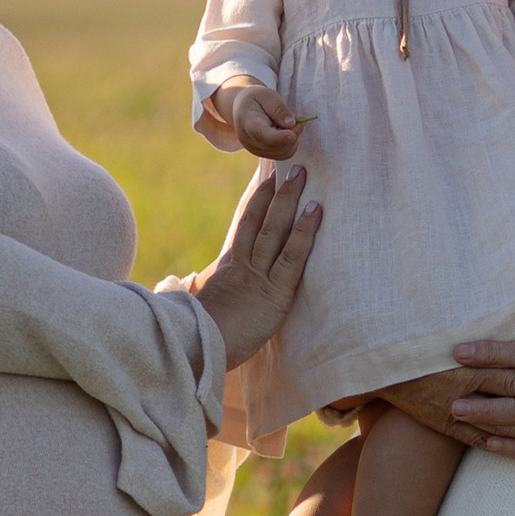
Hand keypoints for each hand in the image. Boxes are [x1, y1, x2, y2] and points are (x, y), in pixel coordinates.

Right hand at [190, 163, 317, 380]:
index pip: (245, 227)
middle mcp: (243, 265)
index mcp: (229, 269)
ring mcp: (259, 275)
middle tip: (288, 165)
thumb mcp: (209, 312)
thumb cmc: (202, 340)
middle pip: (259, 220)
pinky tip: (315, 211)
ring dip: (289, 200)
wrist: (199, 350)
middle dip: (274, 192)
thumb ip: (218, 300)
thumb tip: (214, 301)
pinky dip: (305, 232)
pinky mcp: (275, 292)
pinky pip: (292, 256)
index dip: (256, 203)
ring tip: (302, 174)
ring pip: (274, 229)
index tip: (265, 181)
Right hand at [211, 81, 303, 160]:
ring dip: (294, 137)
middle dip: (293, 132)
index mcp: (247, 122)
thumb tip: (291, 124)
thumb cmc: (256, 100)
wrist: (243, 110)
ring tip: (289, 121)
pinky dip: (292, 142)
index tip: (292, 135)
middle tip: (299, 117)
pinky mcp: (266, 155)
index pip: (261, 134)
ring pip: (284, 151)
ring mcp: (256, 150)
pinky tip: (287, 130)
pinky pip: (286, 153)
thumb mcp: (266, 96)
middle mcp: (249, 141)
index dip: (278, 137)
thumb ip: (278, 108)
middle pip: (277, 145)